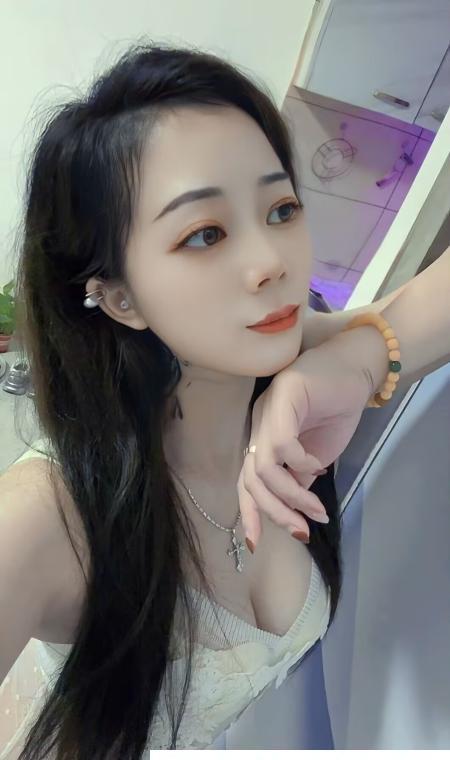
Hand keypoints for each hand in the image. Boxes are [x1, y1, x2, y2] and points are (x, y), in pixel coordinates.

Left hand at [237, 336, 373, 546]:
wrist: (357, 368)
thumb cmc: (336, 407)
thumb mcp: (317, 454)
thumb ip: (299, 476)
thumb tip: (292, 505)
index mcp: (263, 437)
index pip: (246, 480)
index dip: (249, 513)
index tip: (256, 544)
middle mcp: (259, 424)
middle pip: (250, 479)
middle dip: (273, 512)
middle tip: (301, 530)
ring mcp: (268, 409)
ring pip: (264, 466)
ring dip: (291, 495)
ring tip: (316, 507)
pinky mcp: (284, 395)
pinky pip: (282, 443)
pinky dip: (300, 462)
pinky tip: (319, 466)